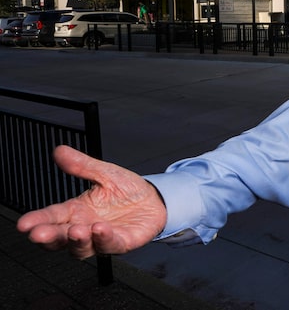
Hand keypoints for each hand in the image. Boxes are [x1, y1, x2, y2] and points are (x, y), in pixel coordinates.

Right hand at [16, 145, 166, 259]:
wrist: (154, 199)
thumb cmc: (126, 190)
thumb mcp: (104, 173)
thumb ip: (82, 166)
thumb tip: (60, 151)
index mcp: (76, 211)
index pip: (52, 217)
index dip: (37, 221)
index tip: (24, 224)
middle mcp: (85, 227)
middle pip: (60, 238)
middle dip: (50, 237)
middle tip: (40, 234)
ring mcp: (101, 238)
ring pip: (82, 248)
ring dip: (77, 241)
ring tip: (76, 230)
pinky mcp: (122, 242)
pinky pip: (111, 245)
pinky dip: (104, 238)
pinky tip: (100, 229)